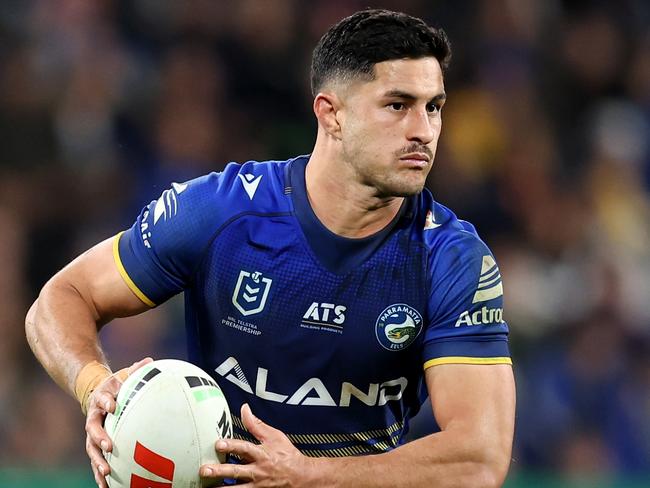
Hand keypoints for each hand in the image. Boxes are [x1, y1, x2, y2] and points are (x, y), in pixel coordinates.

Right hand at [85, 357, 152, 487]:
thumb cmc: (117, 385)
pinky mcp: (96, 445)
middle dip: (99, 437)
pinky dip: (99, 473)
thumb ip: (136, 370)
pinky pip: (96, 461)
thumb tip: (151, 361)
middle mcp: (94, 418)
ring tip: (105, 473)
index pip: (102, 399)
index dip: (106, 401)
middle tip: (109, 445)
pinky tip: (107, 487)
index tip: (113, 405)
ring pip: (91, 449)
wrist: (99, 394)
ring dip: (97, 461)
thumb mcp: (124, 375)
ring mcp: (93, 434)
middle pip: (92, 429)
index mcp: (101, 399)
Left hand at [200, 403, 315, 486]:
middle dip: (220, 471)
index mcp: (262, 454)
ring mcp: (257, 484)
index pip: (245, 448)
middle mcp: (258, 470)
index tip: (218, 444)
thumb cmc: (287, 455)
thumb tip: (244, 409)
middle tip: (204, 470)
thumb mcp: (274, 436)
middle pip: (237, 471)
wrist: (301, 476)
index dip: (231, 446)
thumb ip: (256, 424)